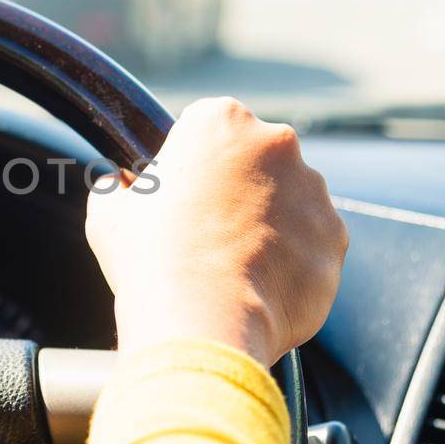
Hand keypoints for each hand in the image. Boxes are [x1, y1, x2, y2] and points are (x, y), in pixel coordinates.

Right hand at [86, 97, 347, 366]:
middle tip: (206, 233)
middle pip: (256, 160)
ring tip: (232, 266)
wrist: (202, 322)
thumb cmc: (151, 259)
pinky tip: (258, 287)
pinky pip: (311, 245)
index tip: (182, 196)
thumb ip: (118, 184)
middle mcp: (277, 143)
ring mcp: (314, 192)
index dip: (191, 164)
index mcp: (220, 121)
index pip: (207, 129)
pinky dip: (291, 263)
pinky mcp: (334, 239)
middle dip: (238, 189)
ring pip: (290, 202)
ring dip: (268, 225)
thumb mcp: (109, 211)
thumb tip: (120, 184)